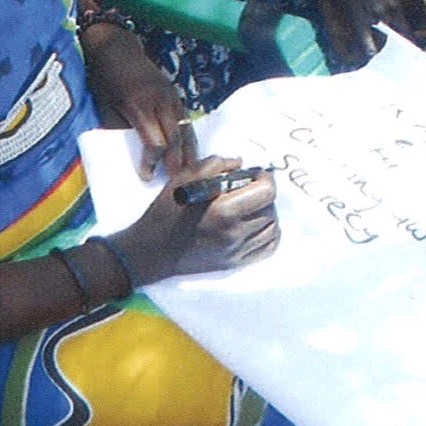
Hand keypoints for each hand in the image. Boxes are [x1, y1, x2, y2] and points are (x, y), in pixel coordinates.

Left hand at [83, 21, 196, 176]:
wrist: (115, 47)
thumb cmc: (105, 78)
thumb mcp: (106, 106)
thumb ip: (118, 129)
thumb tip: (127, 154)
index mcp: (139, 106)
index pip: (154, 142)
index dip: (152, 162)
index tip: (147, 175)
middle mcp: (159, 101)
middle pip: (175, 137)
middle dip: (177, 161)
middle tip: (177, 180)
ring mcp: (170, 95)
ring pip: (185, 128)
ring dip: (189, 151)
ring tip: (190, 170)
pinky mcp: (174, 92)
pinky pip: (185, 118)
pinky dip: (188, 135)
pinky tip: (188, 149)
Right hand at [113, 155, 280, 281]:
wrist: (153, 250)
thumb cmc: (167, 211)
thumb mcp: (184, 177)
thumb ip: (216, 164)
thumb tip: (240, 163)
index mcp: (223, 210)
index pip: (267, 192)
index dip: (265, 178)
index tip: (255, 174)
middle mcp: (233, 233)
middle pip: (271, 208)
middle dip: (264, 194)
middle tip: (251, 188)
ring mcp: (235, 251)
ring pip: (272, 228)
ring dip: (267, 212)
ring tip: (251, 206)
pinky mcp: (234, 263)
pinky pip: (267, 247)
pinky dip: (268, 233)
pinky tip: (256, 224)